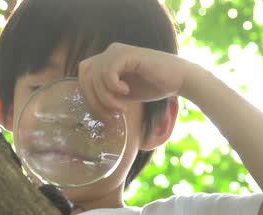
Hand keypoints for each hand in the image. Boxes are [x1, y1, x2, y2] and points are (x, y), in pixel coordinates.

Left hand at [77, 42, 191, 115]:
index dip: (89, 98)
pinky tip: (127, 92)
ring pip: (95, 78)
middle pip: (85, 78)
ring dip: (107, 99)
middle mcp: (109, 53)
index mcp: (106, 61)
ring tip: (122, 107)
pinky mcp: (127, 53)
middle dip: (95, 101)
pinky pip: (107, 72)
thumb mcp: (122, 94)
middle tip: (112, 115)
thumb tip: (89, 106)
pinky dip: (114, 87)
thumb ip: (106, 95)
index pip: (83, 78)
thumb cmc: (153, 86)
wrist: (178, 79)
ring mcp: (117, 51)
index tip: (105, 114)